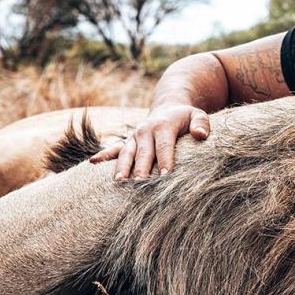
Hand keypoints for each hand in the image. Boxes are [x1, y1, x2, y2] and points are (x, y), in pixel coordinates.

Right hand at [89, 104, 210, 179]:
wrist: (168, 108)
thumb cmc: (186, 118)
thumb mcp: (198, 115)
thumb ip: (201, 124)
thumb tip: (200, 135)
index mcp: (163, 126)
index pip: (164, 146)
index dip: (165, 161)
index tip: (165, 176)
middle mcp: (145, 131)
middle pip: (143, 153)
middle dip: (142, 169)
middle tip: (141, 185)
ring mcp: (134, 137)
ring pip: (126, 153)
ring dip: (122, 167)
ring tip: (119, 182)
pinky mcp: (127, 142)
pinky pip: (113, 149)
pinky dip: (103, 156)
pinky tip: (93, 164)